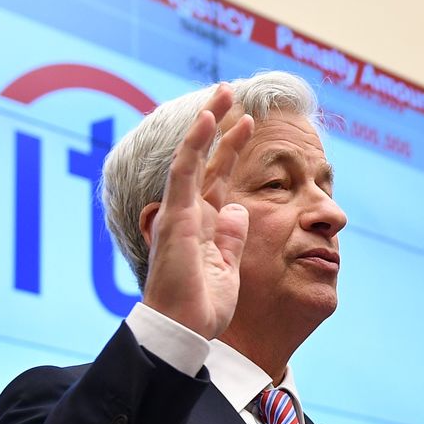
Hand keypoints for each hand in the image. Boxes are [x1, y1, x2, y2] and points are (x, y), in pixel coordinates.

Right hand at [140, 84, 255, 339]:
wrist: (185, 330)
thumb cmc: (203, 309)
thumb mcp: (228, 268)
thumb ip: (232, 237)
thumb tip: (239, 208)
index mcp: (204, 225)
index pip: (219, 177)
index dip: (231, 148)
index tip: (247, 123)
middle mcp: (190, 213)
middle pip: (206, 160)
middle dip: (220, 125)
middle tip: (231, 93)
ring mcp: (180, 212)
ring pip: (193, 157)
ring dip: (208, 123)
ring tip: (223, 93)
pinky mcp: (175, 216)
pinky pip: (185, 171)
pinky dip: (196, 143)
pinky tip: (208, 118)